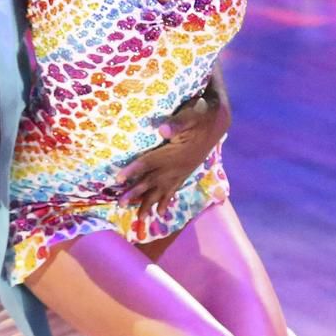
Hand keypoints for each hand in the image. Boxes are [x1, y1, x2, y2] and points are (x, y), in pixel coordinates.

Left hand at [115, 90, 229, 217]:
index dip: (133, 170)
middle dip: (136, 193)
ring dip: (149, 204)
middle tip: (121, 204)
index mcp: (172, 153)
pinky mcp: (184, 174)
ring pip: (161, 191)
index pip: (148, 163)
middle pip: (151, 182)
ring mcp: (180, 172)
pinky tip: (160, 213)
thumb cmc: (200, 118)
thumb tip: (163, 129)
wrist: (216, 124)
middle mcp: (175, 167)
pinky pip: (173, 191)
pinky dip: (165, 202)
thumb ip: (177, 123)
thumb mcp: (190, 116)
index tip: (118, 179)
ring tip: (139, 218)